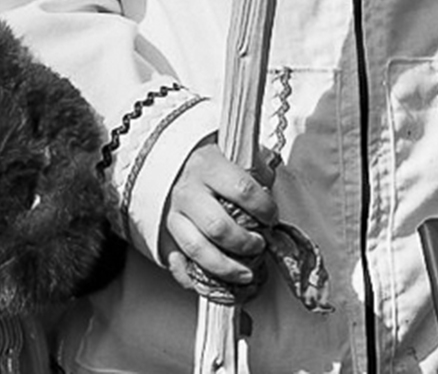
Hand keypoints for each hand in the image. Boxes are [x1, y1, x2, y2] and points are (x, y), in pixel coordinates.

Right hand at [158, 140, 276, 292]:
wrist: (169, 163)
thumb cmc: (206, 163)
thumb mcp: (232, 155)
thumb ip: (254, 170)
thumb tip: (273, 188)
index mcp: (208, 167)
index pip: (243, 190)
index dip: (264, 208)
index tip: (272, 217)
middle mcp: (188, 192)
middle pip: (218, 226)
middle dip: (245, 243)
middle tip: (259, 246)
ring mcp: (173, 215)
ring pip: (197, 249)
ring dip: (226, 267)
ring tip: (245, 273)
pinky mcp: (164, 235)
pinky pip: (177, 264)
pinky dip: (194, 279)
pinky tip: (213, 283)